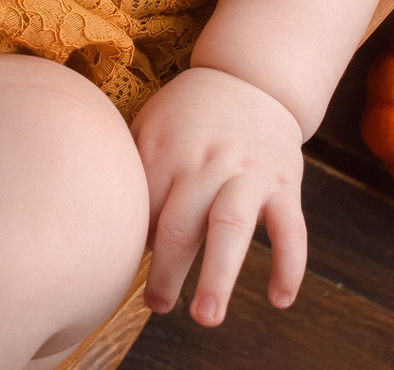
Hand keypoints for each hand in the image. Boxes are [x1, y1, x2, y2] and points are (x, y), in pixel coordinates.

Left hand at [131, 65, 307, 320]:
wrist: (250, 77)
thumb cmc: (187, 113)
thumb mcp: (149, 125)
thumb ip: (130, 172)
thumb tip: (101, 228)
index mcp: (164, 151)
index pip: (143, 209)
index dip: (133, 244)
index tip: (122, 273)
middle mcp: (204, 162)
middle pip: (181, 223)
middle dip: (167, 271)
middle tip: (156, 305)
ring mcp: (247, 172)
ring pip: (232, 225)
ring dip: (219, 274)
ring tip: (206, 316)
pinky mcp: (285, 182)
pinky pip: (291, 229)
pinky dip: (289, 264)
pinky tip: (279, 299)